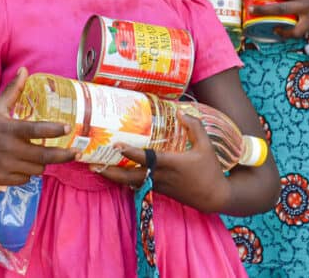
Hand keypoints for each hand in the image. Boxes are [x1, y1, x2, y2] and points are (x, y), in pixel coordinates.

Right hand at [0, 68, 77, 186]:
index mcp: (9, 130)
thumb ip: (13, 90)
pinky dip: (29, 173)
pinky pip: (25, 179)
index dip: (53, 130)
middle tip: (77, 152)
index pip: (35, 130)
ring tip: (43, 155)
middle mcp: (9, 149)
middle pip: (43, 156)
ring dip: (43, 162)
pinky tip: (26, 165)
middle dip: (63, 155)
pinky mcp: (3, 179)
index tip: (68, 128)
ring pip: (37, 169)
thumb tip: (24, 69)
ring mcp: (6, 166)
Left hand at [95, 113, 230, 212]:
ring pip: (131, 183)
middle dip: (111, 172)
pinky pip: (138, 185)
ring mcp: (158, 185)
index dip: (130, 152)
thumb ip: (194, 127)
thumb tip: (181, 112)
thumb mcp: (206, 146)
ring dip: (115, 176)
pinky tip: (117, 174)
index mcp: (170, 163)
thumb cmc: (210, 170)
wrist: (214, 197)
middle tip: (93, 165)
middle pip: (130, 177)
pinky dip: (126, 181)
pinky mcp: (159, 190)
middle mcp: (160, 176)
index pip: (146, 158)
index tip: (115, 145)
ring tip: (98, 169)